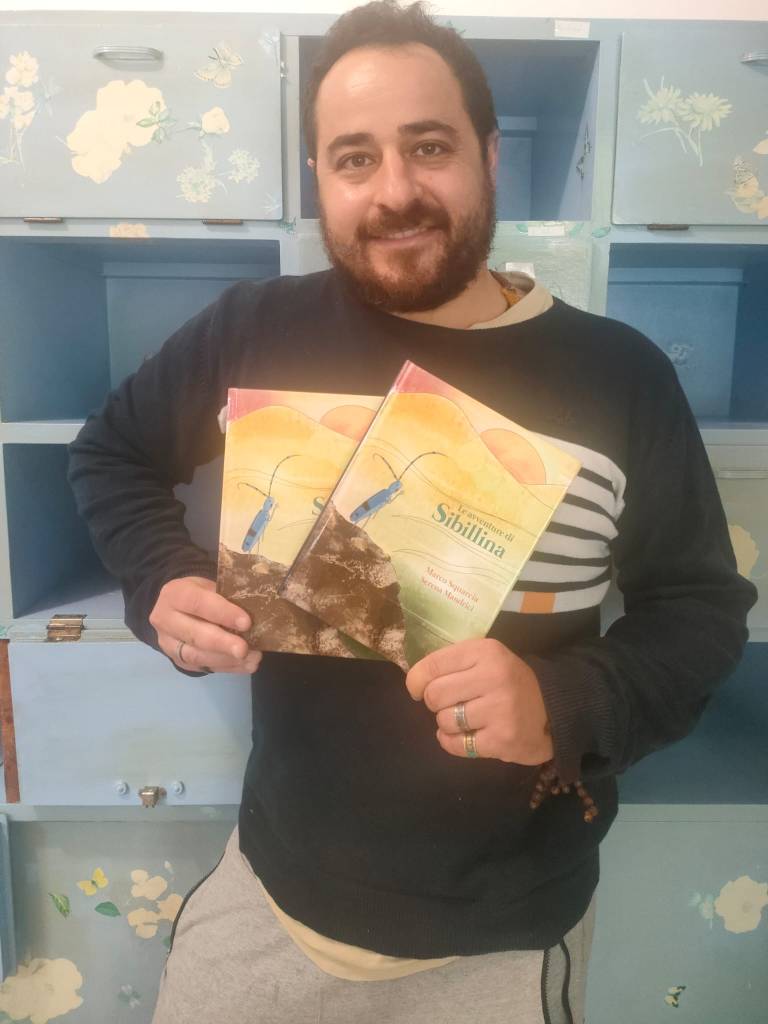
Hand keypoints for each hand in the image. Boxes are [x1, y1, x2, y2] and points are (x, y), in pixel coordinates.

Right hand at [149, 576, 261, 674]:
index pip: (197, 603)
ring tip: (252, 658)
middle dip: (222, 643)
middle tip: (244, 649)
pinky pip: (203, 667)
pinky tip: (246, 665)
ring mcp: (169, 644)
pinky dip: (228, 667)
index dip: (222, 613)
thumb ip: (226, 597)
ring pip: (196, 656)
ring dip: (227, 659)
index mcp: (174, 594)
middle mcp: (165, 620)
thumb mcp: (208, 585)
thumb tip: (256, 610)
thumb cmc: (199, 594)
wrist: (175, 609)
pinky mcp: (178, 661)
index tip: (246, 622)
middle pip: (194, 635)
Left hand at [405, 638, 553, 764]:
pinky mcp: (502, 740)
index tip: (417, 689)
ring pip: (444, 721)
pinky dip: (453, 743)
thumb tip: (413, 681)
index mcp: (486, 652)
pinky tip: (467, 736)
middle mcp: (494, 677)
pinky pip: (456, 745)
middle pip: (434, 695)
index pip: (432, 665)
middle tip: (450, 704)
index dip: (416, 680)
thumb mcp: (486, 659)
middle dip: (435, 704)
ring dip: (448, 724)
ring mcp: (500, 710)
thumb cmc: (508, 682)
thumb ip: (453, 663)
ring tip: (466, 720)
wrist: (553, 710)